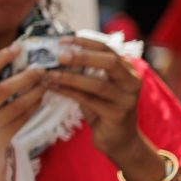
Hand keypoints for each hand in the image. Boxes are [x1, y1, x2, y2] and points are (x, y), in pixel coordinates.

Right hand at [0, 44, 46, 147]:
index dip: (0, 58)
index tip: (17, 48)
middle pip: (4, 88)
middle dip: (26, 76)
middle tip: (40, 69)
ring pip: (17, 105)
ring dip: (34, 92)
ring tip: (45, 84)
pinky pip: (21, 121)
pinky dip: (32, 109)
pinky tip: (39, 101)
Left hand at [48, 37, 157, 179]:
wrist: (119, 140)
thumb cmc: (103, 110)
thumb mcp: (98, 87)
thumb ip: (87, 71)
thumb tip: (58, 53)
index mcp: (128, 70)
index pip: (108, 49)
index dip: (86, 42)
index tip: (63, 40)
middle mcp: (132, 82)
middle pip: (109, 62)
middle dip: (83, 56)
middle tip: (58, 55)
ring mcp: (126, 99)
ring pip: (97, 84)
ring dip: (70, 77)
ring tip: (49, 74)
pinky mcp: (117, 115)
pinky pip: (89, 101)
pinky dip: (69, 93)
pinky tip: (53, 88)